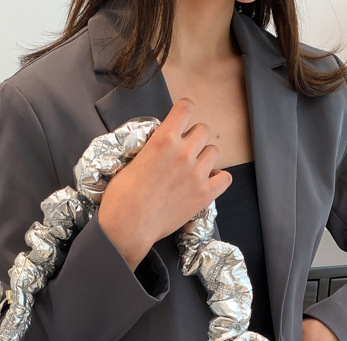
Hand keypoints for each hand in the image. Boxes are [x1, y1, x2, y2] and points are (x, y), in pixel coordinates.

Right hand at [97, 97, 233, 268]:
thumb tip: (162, 143)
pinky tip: (207, 181)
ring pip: (214, 151)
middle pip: (203, 130)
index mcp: (164, 140)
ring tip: (193, 168)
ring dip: (204, 156)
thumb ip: (152, 147)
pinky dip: (218, 177)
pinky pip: (225, 178)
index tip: (181, 120)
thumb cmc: (122, 197)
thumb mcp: (132, 161)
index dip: (183, 111)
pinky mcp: (204, 195)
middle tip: (183, 150)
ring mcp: (197, 175)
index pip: (185, 108)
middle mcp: (184, 153)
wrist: (128, 227)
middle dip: (194, 137)